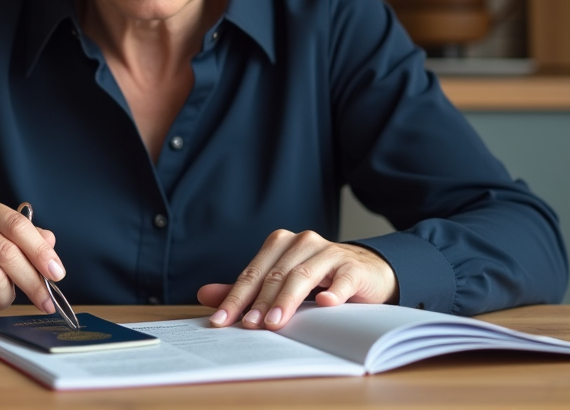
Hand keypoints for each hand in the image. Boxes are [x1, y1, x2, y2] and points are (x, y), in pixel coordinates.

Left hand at [197, 229, 398, 330]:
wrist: (365, 272)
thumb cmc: (317, 279)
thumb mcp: (279, 283)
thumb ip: (246, 290)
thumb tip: (204, 295)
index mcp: (280, 244)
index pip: (252, 273)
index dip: (235, 297)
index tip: (221, 321)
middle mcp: (303, 242)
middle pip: (275, 274)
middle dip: (259, 302)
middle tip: (249, 326)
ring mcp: (329, 253)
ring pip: (302, 275)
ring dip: (287, 300)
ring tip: (275, 323)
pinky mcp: (353, 267)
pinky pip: (341, 279)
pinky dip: (333, 291)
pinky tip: (325, 303)